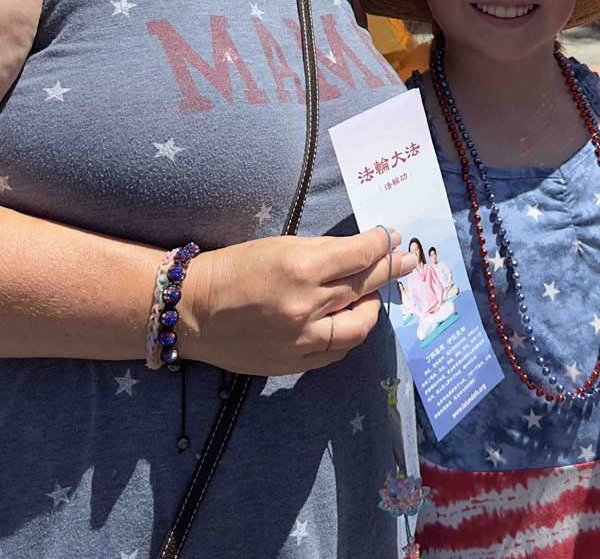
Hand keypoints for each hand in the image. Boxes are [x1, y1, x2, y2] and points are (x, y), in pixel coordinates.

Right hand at [177, 228, 416, 375]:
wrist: (193, 310)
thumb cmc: (235, 268)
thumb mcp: (280, 246)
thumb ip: (325, 251)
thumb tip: (364, 250)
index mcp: (301, 268)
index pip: (360, 255)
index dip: (382, 244)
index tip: (393, 238)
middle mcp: (306, 306)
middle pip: (365, 287)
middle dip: (390, 271)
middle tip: (407, 262)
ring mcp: (301, 339)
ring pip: (359, 326)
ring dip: (372, 308)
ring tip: (372, 297)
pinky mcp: (293, 362)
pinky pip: (337, 351)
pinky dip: (348, 334)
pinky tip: (348, 320)